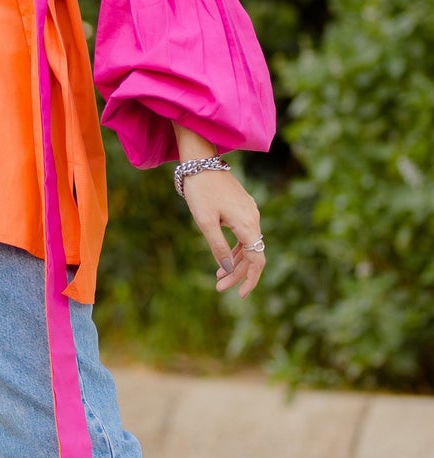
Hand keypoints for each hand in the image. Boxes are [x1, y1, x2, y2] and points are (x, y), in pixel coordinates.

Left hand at [180, 166, 265, 297]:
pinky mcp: (242, 207)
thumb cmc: (201, 191)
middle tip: (219, 287)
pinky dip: (235, 247)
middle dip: (237, 273)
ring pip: (248, 244)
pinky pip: (244, 234)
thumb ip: (218, 246)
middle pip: (252, 254)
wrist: (200, 162)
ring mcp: (249, 212)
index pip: (257, 259)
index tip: (241, 295)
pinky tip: (224, 257)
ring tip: (219, 275)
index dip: (250, 279)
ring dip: (235, 261)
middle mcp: (253, 218)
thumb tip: (226, 267)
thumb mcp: (205, 222)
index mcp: (247, 224)